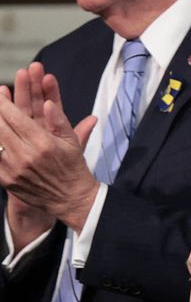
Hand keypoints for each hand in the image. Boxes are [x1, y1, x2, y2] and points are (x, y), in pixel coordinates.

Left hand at [0, 63, 98, 231]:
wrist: (70, 198)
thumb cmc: (72, 167)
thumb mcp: (71, 141)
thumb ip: (59, 120)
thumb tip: (47, 103)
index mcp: (43, 143)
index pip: (15, 116)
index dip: (4, 102)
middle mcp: (26, 155)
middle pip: (0, 126)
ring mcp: (13, 168)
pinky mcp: (5, 179)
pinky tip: (0, 140)